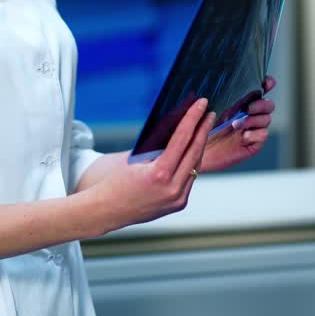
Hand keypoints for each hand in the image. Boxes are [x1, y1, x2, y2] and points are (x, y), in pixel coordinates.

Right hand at [88, 98, 214, 231]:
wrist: (105, 210)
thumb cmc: (114, 182)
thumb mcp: (134, 157)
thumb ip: (156, 145)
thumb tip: (175, 128)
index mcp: (159, 174)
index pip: (182, 139)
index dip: (193, 118)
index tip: (201, 105)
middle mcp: (172, 188)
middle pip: (195, 151)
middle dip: (203, 129)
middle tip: (209, 113)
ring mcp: (177, 198)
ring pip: (195, 166)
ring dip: (199, 146)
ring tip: (203, 128)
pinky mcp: (178, 204)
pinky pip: (189, 178)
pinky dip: (191, 163)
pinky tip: (193, 150)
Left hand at [201, 76, 275, 172]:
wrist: (197, 150)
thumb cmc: (200, 127)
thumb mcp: (207, 107)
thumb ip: (216, 95)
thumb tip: (218, 79)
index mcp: (241, 102)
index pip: (261, 89)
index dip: (268, 84)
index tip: (267, 83)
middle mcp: (250, 114)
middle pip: (268, 105)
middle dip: (261, 104)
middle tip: (248, 108)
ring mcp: (252, 128)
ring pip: (267, 119)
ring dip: (254, 120)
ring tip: (237, 125)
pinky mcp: (253, 143)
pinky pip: (263, 135)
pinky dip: (254, 134)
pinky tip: (243, 136)